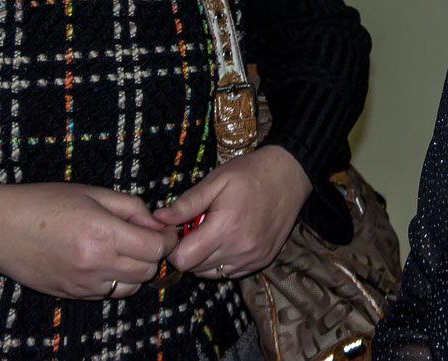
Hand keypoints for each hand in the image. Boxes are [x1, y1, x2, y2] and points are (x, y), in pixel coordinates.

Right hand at [0, 177, 177, 298]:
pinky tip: (103, 261)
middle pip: (148, 270)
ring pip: (131, 287)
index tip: (164, 229)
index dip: (167, 238)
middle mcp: (95, 263)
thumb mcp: (92, 193)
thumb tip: (157, 223)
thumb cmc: (43, 203)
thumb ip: (130, 208)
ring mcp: (83, 284)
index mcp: (103, 233)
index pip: (156, 248)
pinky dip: (114, 280)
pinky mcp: (72, 295)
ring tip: (122, 250)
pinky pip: (108, 293)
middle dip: (153, 254)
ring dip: (135, 270)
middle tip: (144, 237)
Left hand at [153, 146, 312, 277]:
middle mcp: (239, 250)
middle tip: (196, 227)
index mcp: (224, 228)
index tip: (179, 230)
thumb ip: (186, 204)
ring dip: (205, 258)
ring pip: (212, 274)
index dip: (174, 247)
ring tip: (213, 232)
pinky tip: (228, 239)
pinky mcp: (262, 261)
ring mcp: (253, 258)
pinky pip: (230, 273)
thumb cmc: (250, 173)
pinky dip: (222, 261)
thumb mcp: (215, 181)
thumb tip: (158, 219)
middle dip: (189, 251)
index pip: (184, 260)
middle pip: (195, 269)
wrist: (290, 175)